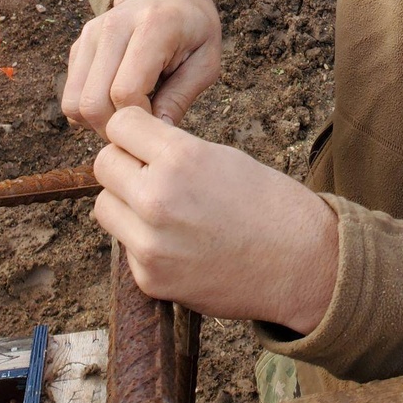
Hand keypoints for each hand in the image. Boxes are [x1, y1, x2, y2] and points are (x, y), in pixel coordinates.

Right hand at [63, 0, 220, 135]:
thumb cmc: (194, 29)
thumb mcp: (207, 61)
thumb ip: (182, 96)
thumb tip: (156, 131)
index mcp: (153, 25)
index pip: (126, 91)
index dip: (140, 120)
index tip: (160, 122)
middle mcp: (114, 26)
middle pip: (92, 102)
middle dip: (115, 129)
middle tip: (141, 128)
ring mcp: (91, 33)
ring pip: (74, 103)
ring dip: (98, 123)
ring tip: (129, 115)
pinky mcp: (78, 44)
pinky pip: (70, 95)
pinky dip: (89, 110)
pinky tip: (116, 101)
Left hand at [94, 108, 338, 333]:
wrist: (299, 262)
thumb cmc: (267, 204)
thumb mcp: (221, 156)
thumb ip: (172, 150)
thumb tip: (132, 147)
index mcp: (181, 158)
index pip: (120, 124)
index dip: (133, 128)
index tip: (143, 136)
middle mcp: (158, 198)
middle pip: (103, 164)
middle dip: (124, 163)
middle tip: (149, 170)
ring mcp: (150, 243)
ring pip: (105, 206)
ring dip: (124, 202)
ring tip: (161, 207)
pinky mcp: (149, 278)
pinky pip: (125, 245)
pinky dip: (142, 241)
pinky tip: (178, 242)